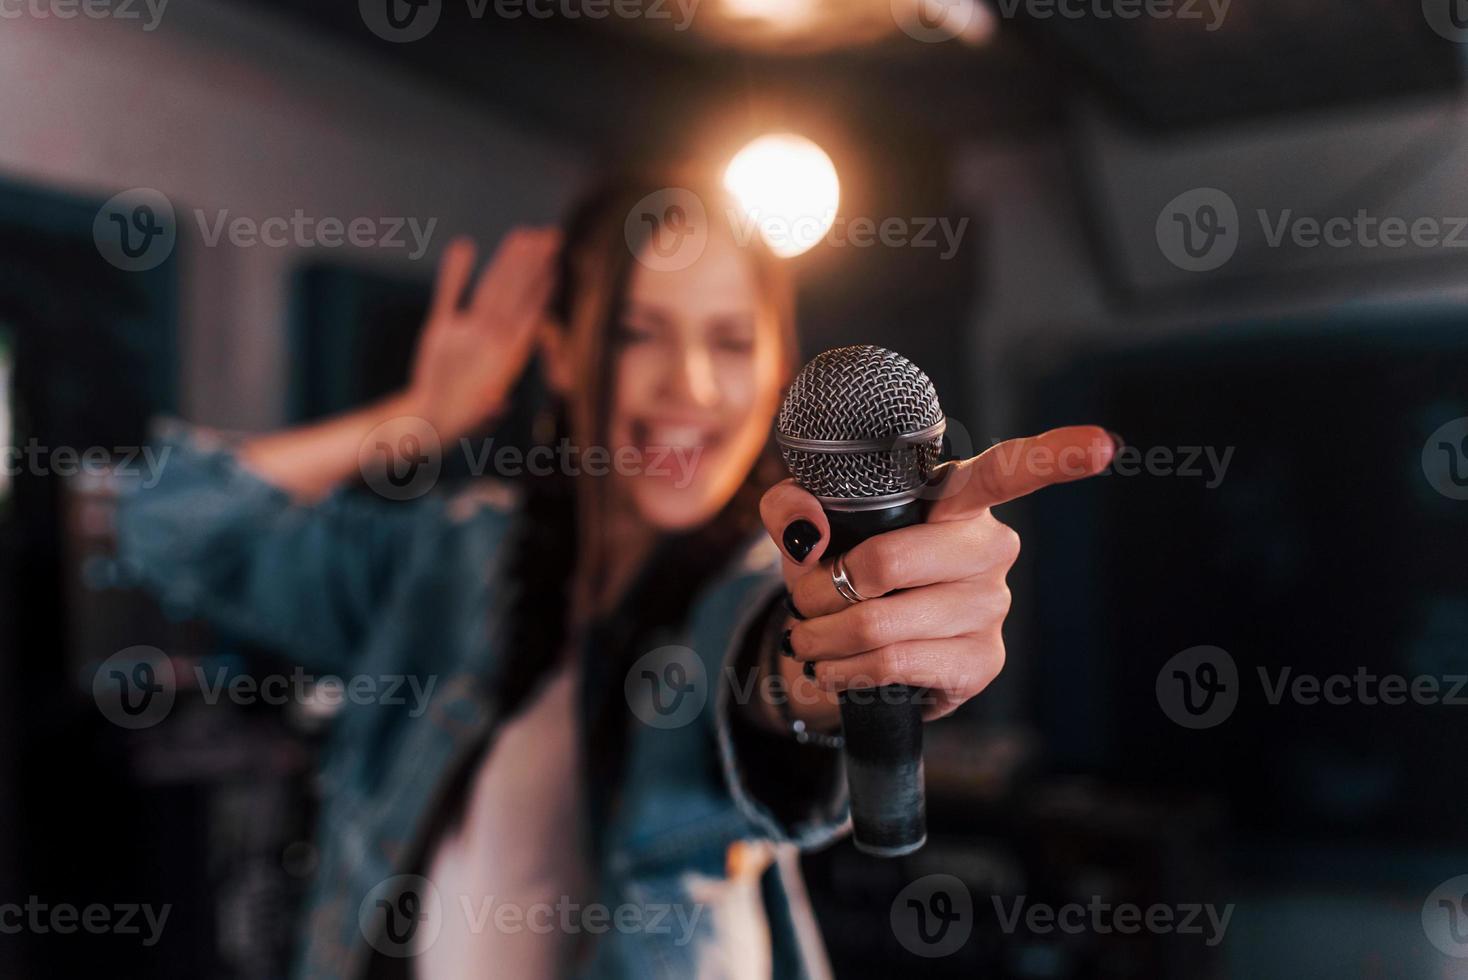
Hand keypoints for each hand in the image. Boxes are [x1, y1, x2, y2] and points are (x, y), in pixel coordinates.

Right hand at [405, 229, 559, 439]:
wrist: (433, 419)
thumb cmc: (462, 421)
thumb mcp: (475, 419)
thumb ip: (486, 410)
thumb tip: (497, 405)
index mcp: (505, 357)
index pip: (526, 317)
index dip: (541, 291)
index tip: (555, 266)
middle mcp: (490, 339)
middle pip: (513, 295)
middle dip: (531, 266)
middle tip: (549, 236)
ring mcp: (467, 331)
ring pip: (489, 290)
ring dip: (505, 262)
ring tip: (522, 235)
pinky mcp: (441, 329)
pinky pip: (448, 295)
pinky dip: (453, 272)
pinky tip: (462, 246)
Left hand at [758, 426, 1117, 721]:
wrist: (856, 659)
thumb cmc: (845, 576)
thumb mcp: (809, 534)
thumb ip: (793, 508)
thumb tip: (807, 529)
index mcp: (957, 500)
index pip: (1009, 471)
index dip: (1055, 455)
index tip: (1100, 445)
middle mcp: (988, 548)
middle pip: (887, 561)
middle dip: (821, 588)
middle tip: (806, 600)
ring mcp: (990, 607)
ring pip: (878, 622)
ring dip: (822, 635)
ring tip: (812, 637)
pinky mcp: (979, 662)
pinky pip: (892, 663)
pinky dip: (845, 668)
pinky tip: (838, 667)